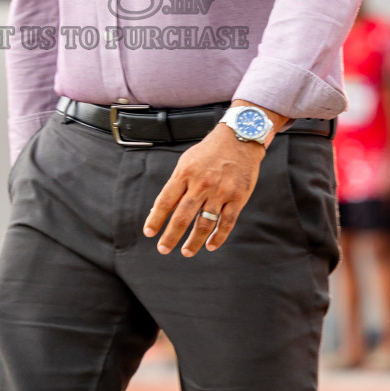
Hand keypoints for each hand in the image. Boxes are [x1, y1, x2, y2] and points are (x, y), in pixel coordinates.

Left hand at [144, 123, 266, 256]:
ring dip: (194, 241)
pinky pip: (226, 222)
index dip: (156, 219)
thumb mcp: (187, 162)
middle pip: (182, 216)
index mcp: (185, 173)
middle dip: (171, 236)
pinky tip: (210, 245)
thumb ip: (176, 185)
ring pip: (204, 223)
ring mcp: (221, 192)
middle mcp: (202, 184)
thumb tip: (161, 209)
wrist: (239, 139)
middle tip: (163, 249)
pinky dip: (218, 237)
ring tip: (186, 251)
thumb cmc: (209, 152)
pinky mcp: (238, 197)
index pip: (165, 201)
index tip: (149, 232)